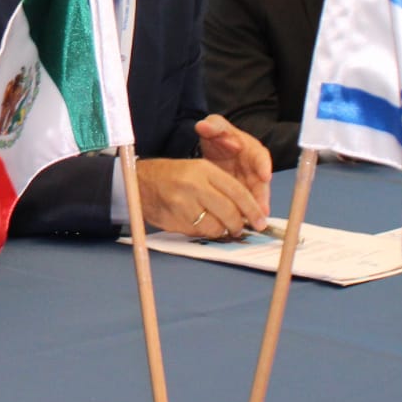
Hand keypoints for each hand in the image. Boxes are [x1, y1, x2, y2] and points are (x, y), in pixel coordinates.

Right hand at [135, 133, 268, 239]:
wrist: (141, 182)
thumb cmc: (174, 177)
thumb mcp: (198, 171)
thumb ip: (221, 187)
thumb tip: (246, 210)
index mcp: (203, 169)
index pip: (237, 192)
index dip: (252, 209)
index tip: (260, 221)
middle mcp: (194, 185)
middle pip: (229, 212)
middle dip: (239, 224)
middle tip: (240, 228)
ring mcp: (183, 204)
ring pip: (215, 227)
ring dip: (221, 231)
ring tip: (218, 226)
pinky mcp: (175, 219)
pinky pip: (199, 233)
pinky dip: (203, 232)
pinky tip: (199, 224)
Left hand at [195, 114, 271, 218]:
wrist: (214, 147)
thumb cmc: (219, 134)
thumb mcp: (215, 126)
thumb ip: (212, 125)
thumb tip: (203, 126)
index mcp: (251, 149)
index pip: (260, 156)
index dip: (263, 166)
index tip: (265, 175)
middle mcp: (254, 167)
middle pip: (261, 183)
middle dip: (262, 196)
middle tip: (262, 210)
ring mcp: (248, 181)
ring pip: (255, 196)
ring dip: (256, 209)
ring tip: (255, 222)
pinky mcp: (241, 192)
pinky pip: (244, 204)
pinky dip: (244, 213)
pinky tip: (241, 224)